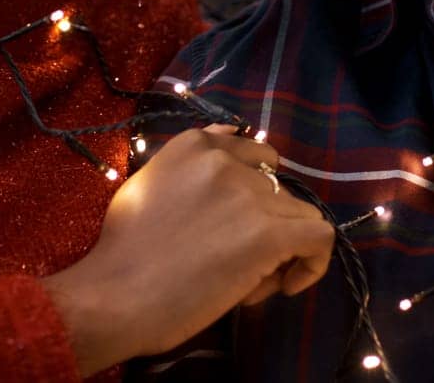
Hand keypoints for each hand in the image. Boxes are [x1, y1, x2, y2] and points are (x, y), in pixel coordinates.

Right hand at [41, 126, 335, 374]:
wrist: (114, 295)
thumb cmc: (122, 252)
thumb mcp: (147, 185)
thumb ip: (188, 163)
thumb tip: (230, 138)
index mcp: (194, 146)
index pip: (256, 157)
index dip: (256, 196)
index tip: (239, 227)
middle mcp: (226, 161)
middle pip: (279, 191)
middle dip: (267, 225)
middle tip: (240, 262)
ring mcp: (250, 195)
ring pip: (300, 215)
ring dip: (284, 249)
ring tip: (251, 281)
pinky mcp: (268, 234)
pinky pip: (320, 238)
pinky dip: (313, 263)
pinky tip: (287, 285)